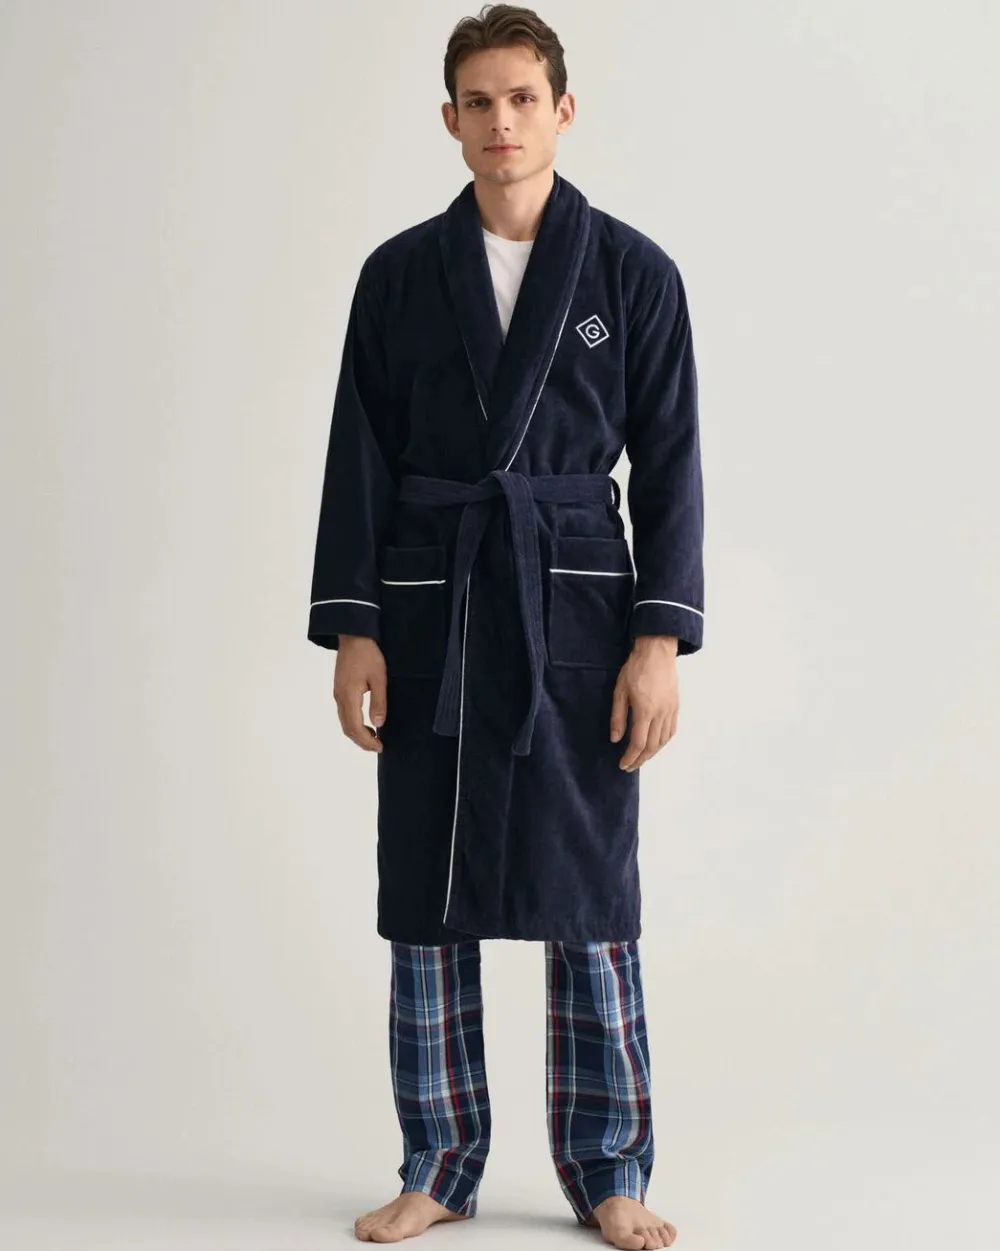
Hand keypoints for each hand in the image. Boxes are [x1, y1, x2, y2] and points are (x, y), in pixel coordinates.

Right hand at [334, 635, 386, 752]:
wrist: (353, 635)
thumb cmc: (367, 654)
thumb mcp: (379, 678)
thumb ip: (378, 701)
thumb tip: (378, 724)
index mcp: (348, 696)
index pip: (355, 727)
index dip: (366, 741)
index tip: (380, 747)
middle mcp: (340, 697)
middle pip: (347, 728)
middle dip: (361, 741)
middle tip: (377, 746)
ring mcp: (338, 693)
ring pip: (344, 721)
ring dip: (357, 733)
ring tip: (373, 737)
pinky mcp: (339, 689)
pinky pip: (343, 713)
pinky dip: (353, 723)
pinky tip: (365, 722)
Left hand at [610, 636, 679, 770]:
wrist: (657, 652)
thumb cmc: (635, 669)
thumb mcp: (620, 691)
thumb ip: (617, 717)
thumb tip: (615, 739)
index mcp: (645, 711)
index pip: (638, 743)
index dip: (630, 757)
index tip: (622, 765)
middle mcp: (660, 714)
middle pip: (652, 746)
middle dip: (640, 760)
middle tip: (630, 766)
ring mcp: (670, 710)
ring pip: (663, 741)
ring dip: (652, 753)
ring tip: (641, 758)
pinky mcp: (675, 706)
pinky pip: (671, 731)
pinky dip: (663, 742)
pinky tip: (656, 744)